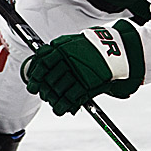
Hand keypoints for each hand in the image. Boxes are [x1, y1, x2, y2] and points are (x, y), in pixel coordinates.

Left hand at [22, 20, 143, 115]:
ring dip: (52, 99)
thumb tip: (45, 57)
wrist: (118, 47)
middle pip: (47, 79)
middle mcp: (67, 60)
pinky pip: (70, 98)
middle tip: (43, 94)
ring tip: (53, 103)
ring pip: (57, 90)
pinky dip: (63, 106)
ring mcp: (76, 73)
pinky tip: (61, 109)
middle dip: (43, 90)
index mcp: (62, 48)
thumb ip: (60, 49)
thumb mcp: (75, 41)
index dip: (34, 76)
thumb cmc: (96, 45)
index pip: (41, 63)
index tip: (32, 83)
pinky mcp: (86, 84)